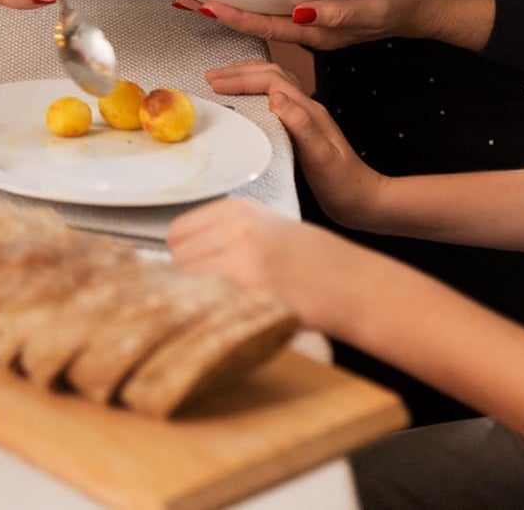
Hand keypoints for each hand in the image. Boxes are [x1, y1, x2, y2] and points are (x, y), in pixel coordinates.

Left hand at [168, 198, 364, 335]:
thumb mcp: (262, 228)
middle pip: (176, 258)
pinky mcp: (249, 287)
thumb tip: (177, 257)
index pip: (176, 232)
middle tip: (209, 294)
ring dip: (194, 297)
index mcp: (236, 208)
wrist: (346, 281)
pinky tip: (229, 315)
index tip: (194, 271)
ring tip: (221, 305)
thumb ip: (221, 235)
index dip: (183, 257)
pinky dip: (208, 311)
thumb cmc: (306, 260)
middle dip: (185, 279)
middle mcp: (235, 226)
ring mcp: (241, 256)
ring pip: (185, 281)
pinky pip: (205, 301)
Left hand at [173, 0, 491, 53]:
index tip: (205, 6)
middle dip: (223, 16)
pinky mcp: (325, 15)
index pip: (267, 25)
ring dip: (237, 11)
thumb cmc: (403, 3)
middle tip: (187, 3)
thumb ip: (339, 12)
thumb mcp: (374, 5)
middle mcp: (312, 32)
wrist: (428, 10)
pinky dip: (261, 4)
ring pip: (268, 20)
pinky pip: (284, 12)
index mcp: (320, 32)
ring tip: (205, 1)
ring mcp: (318, 26)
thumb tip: (302, 14)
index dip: (235, 16)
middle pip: (259, 25)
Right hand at [202, 60, 385, 227]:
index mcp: (310, 110)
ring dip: (248, 76)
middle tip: (212, 76)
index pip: (271, 81)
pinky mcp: (301, 128)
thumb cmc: (344, 184)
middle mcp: (307, 108)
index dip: (242, 78)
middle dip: (239, 72)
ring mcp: (305, 116)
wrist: (363, 200)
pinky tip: (248, 98)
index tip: (216, 84)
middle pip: (271, 74)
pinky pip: (275, 96)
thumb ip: (301, 126)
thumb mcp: (322, 157)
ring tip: (224, 78)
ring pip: (274, 81)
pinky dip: (256, 89)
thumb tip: (276, 97)